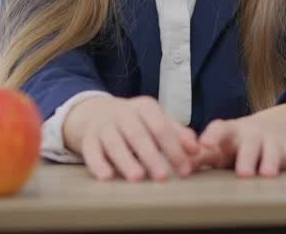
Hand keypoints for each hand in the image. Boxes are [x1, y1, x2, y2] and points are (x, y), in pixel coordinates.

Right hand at [63, 95, 199, 181]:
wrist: (96, 112)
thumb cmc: (135, 121)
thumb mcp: (156, 120)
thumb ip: (177, 133)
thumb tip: (198, 148)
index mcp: (144, 107)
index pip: (161, 127)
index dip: (174, 148)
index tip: (186, 170)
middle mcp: (123, 114)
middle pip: (138, 134)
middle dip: (151, 155)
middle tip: (163, 176)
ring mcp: (104, 126)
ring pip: (114, 142)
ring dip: (126, 160)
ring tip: (137, 178)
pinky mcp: (88, 139)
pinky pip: (91, 151)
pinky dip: (97, 164)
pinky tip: (107, 177)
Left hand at [195, 115, 285, 177]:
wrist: (271, 128)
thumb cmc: (237, 143)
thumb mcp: (220, 146)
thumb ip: (201, 156)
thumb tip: (179, 167)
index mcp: (232, 132)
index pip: (220, 129)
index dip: (212, 136)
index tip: (204, 145)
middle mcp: (253, 134)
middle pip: (249, 142)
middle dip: (246, 157)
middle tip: (242, 173)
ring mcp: (274, 140)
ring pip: (274, 149)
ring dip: (271, 160)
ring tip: (267, 174)